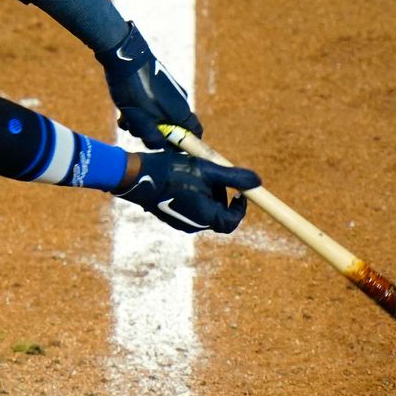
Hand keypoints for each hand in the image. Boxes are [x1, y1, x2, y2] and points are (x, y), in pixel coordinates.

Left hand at [98, 23, 200, 146]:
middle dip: (153, 134)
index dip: (184, 145)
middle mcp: (178, 103)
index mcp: (180, 111)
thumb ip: (150, 135)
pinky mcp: (156, 88)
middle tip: (137, 130)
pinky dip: (139, 113)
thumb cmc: (133, 88)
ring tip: (126, 119)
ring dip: (142, 124)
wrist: (124, 55)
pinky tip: (124, 111)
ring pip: (158, 119)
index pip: (195, 134)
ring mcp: (167, 94)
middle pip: (172, 130)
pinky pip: (151, 108)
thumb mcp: (138, 117)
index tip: (167, 148)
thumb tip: (160, 147)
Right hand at [116, 151, 258, 233]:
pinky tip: (182, 178)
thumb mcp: (208, 170)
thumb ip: (234, 177)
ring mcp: (179, 222)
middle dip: (221, 195)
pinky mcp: (169, 216)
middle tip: (214, 176)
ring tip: (196, 173)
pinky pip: (189, 208)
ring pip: (203, 210)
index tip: (240, 192)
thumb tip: (258, 182)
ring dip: (207, 193)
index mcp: (205, 217)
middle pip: (218, 214)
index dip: (240, 207)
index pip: (232, 221)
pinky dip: (193, 195)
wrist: (138, 176)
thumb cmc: (174, 172)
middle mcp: (193, 225)